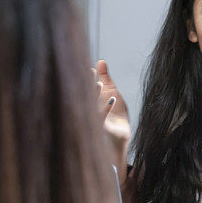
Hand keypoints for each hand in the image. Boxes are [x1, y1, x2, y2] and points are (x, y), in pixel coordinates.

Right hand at [93, 60, 130, 180]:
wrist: (118, 142)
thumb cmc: (114, 117)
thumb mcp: (111, 94)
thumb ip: (106, 78)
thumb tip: (100, 61)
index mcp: (88, 102)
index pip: (83, 88)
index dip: (85, 79)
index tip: (88, 68)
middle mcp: (86, 112)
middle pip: (84, 96)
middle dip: (87, 85)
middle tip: (89, 72)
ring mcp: (91, 122)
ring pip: (90, 108)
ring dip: (94, 96)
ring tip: (99, 84)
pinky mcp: (100, 132)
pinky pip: (100, 120)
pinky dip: (105, 109)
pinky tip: (112, 99)